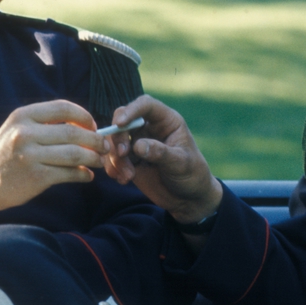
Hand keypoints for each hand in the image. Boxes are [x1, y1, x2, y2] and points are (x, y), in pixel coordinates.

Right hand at [0, 100, 105, 234]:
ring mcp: (31, 155)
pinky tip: (87, 176)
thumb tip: (84, 127)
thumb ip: (44, 124)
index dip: (84, 116)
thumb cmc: (3, 156)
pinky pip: (70, 173)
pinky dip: (84, 175)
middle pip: (74, 132)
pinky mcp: (36, 177)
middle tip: (105, 146)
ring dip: (94, 158)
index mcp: (23, 116)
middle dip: (96, 140)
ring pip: (75, 154)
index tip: (93, 126)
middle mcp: (26, 133)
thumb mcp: (16, 130)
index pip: (63, 107)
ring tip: (100, 161)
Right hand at [101, 95, 222, 225]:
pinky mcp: (131, 159)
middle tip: (123, 154)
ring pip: (115, 141)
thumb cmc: (192, 175)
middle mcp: (150, 128)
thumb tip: (137, 146)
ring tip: (128, 176)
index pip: (146, 105)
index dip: (131, 110)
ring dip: (116, 157)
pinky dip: (113, 168)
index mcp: (167, 121)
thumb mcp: (181, 164)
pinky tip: (123, 180)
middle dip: (119, 136)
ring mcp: (138, 143)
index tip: (120, 123)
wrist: (188, 199)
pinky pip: (113, 158)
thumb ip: (160, 153)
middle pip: (124, 121)